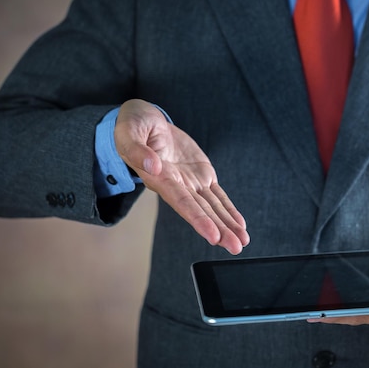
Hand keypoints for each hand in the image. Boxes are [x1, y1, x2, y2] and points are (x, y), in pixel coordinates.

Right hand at [114, 99, 248, 253]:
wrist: (144, 121)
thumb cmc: (131, 127)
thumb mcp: (128, 133)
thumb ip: (137, 150)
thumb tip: (153, 165)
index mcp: (159, 178)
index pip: (181, 202)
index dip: (198, 218)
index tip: (212, 235)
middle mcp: (176, 185)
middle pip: (201, 211)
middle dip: (219, 230)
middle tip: (235, 247)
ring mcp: (190, 181)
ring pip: (212, 207)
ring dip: (227, 225)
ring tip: (241, 242)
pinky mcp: (201, 174)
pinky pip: (218, 195)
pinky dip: (229, 210)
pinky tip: (239, 225)